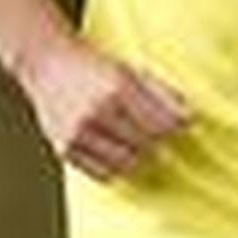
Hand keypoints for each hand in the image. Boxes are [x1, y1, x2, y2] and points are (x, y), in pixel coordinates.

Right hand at [20, 34, 192, 179]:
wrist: (47, 63)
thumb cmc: (93, 66)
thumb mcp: (130, 70)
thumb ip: (162, 93)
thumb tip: (190, 119)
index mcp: (118, 87)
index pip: (164, 124)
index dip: (175, 128)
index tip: (173, 125)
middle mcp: (98, 111)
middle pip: (148, 145)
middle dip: (155, 141)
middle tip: (149, 132)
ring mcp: (79, 132)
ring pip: (128, 164)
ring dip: (137, 157)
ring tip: (131, 141)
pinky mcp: (65, 148)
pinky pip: (103, 174)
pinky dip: (114, 168)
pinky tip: (112, 151)